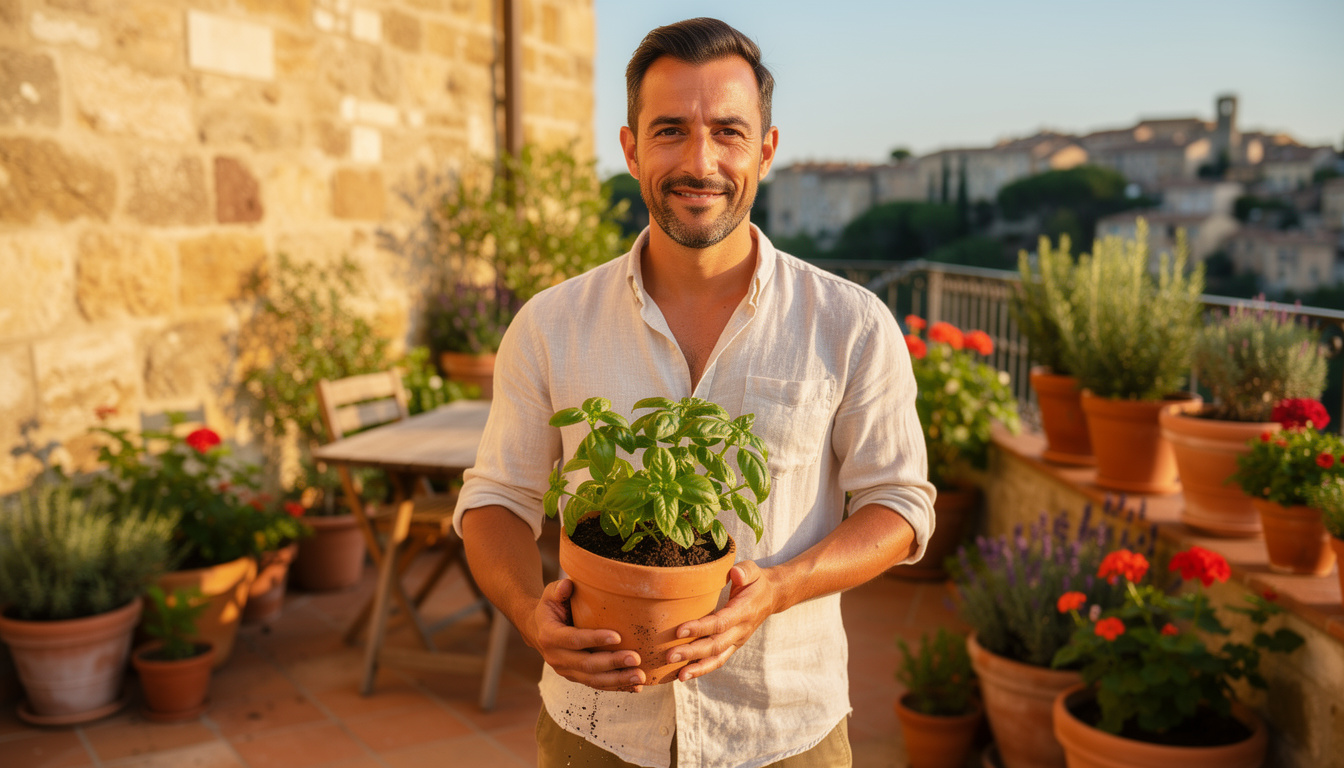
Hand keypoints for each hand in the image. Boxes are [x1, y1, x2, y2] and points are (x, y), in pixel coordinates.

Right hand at [531, 578, 647, 691]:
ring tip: (640, 677)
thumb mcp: (550, 594)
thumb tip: (568, 585)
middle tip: (636, 658)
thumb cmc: (551, 607)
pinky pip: (597, 685)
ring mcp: (566, 671)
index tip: (617, 636)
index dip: (594, 639)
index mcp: (550, 636)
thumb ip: (559, 589)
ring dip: (618, 680)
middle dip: (612, 663)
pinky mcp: (576, 677)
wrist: (539, 629)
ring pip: (593, 680)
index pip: (573, 640)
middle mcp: (556, 657)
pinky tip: (635, 687)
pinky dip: (616, 687)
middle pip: (586, 665)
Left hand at [665, 560, 776, 682]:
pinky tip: (684, 675)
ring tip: (679, 676)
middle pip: (715, 645)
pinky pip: (717, 660)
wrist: (772, 597)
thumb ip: (745, 571)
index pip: (720, 623)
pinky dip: (702, 669)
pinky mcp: (732, 645)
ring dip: (697, 668)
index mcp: (743, 612)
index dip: (699, 628)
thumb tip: (735, 574)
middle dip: (692, 652)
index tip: (678, 631)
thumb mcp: (753, 570)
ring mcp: (737, 641)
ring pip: (717, 658)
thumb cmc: (756, 582)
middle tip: (669, 656)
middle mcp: (741, 630)